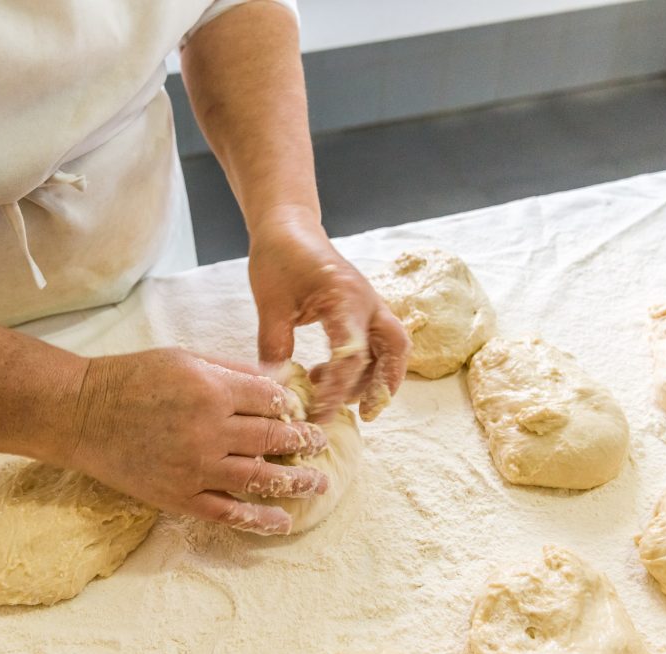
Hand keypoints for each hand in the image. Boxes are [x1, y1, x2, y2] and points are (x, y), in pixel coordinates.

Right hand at [64, 348, 328, 534]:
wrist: (81, 414)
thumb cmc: (132, 378)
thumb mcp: (186, 357)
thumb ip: (233, 370)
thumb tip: (276, 377)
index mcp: (212, 390)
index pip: (271, 401)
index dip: (290, 406)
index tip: (299, 411)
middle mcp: (210, 431)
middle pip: (273, 438)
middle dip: (303, 442)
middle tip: (321, 445)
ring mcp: (195, 468)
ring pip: (259, 478)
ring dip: (295, 482)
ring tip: (317, 484)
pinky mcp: (179, 496)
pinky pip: (227, 512)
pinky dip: (258, 519)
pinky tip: (281, 521)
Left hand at [248, 206, 409, 422]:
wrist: (288, 227)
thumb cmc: (279, 258)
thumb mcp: (270, 304)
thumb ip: (274, 346)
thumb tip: (275, 387)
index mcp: (345, 297)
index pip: (352, 353)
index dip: (337, 389)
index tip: (318, 414)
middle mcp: (367, 302)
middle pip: (396, 348)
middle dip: (385, 384)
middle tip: (365, 414)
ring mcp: (370, 304)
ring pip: (391, 348)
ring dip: (373, 377)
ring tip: (333, 396)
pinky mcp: (363, 310)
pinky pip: (378, 342)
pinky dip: (364, 365)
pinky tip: (327, 376)